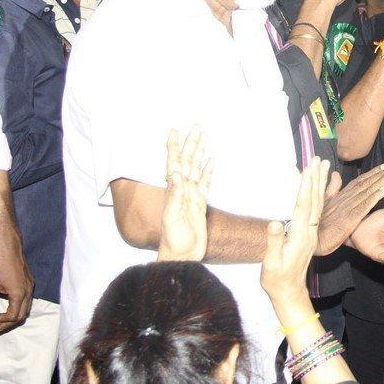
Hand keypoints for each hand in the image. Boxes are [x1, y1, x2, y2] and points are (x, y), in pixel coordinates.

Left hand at [0, 230, 33, 334]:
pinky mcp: (30, 282)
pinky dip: (19, 307)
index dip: (1, 321)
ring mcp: (31, 287)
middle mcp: (28, 292)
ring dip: (15, 316)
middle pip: (23, 315)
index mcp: (19, 294)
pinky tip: (9, 305)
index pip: (13, 316)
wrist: (8, 248)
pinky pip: (27, 300)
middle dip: (9, 323)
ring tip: (2, 319)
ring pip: (27, 308)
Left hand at [157, 128, 213, 261]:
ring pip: (196, 169)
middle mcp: (182, 190)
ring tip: (203, 138)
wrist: (182, 255)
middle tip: (195, 128)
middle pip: (187, 162)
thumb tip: (176, 175)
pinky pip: (205, 183)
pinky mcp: (200, 204)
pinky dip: (208, 171)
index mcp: (174, 191)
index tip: (174, 132)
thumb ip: (174, 197)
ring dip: (199, 153)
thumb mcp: (172, 219)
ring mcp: (191, 196)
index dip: (173, 148)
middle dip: (190, 144)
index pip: (173, 164)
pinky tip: (210, 161)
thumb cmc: (174, 240)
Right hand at [261, 157, 329, 312]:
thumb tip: (276, 222)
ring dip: (320, 183)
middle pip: (316, 200)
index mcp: (301, 236)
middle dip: (316, 178)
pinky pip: (316, 210)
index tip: (308, 168)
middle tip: (319, 158)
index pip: (305, 206)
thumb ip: (274, 242)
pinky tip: (318, 186)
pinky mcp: (309, 234)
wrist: (289, 293)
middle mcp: (309, 232)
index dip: (306, 186)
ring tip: (323, 166)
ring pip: (318, 204)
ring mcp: (311, 233)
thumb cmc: (276, 279)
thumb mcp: (271, 262)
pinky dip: (317, 195)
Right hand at [316, 164, 383, 254]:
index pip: (359, 182)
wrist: (311, 238)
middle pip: (365, 184)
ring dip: (380, 182)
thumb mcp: (323, 203)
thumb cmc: (317, 222)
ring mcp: (347, 208)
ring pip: (366, 192)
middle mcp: (345, 199)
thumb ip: (331, 188)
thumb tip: (334, 173)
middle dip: (380, 174)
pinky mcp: (349, 219)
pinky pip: (364, 206)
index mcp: (340, 196)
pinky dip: (374, 197)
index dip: (372, 173)